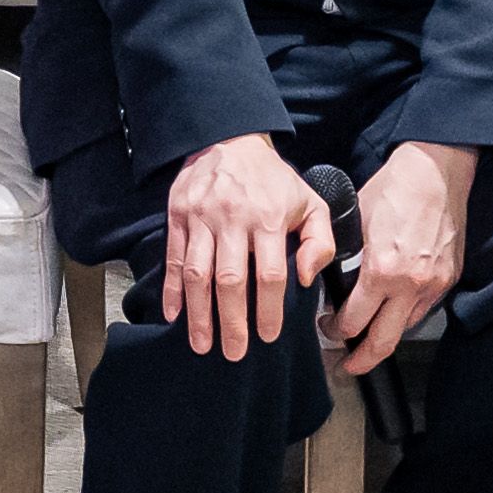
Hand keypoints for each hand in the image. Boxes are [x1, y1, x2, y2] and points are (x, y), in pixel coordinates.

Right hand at [161, 133, 339, 364]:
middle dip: (232, 321)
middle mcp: (233, 219)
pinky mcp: (178, 216)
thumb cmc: (272, 180)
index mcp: (270, 218)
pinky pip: (174, 259)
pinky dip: (172, 289)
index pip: (270, 273)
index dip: (269, 309)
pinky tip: (173, 315)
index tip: (268, 335)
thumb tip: (307, 277)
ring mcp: (202, 218)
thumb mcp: (310, 201)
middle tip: (234, 353)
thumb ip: (320, 241)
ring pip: (198, 274)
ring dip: (199, 314)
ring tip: (203, 345)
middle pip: (230, 279)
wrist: (228, 139)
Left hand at [328, 142, 474, 374]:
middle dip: (360, 361)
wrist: (437, 171)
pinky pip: (423, 311)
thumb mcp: (356, 222)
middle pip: (383, 343)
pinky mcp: (448, 279)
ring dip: (385, 339)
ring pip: (406, 330)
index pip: (354, 322)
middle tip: (345, 367)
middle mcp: (410, 285)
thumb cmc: (396, 188)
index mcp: (382, 271)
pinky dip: (405, 317)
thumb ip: (346, 257)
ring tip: (367, 342)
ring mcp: (433, 285)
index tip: (327, 327)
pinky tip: (392, 313)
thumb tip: (332, 280)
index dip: (335, 331)